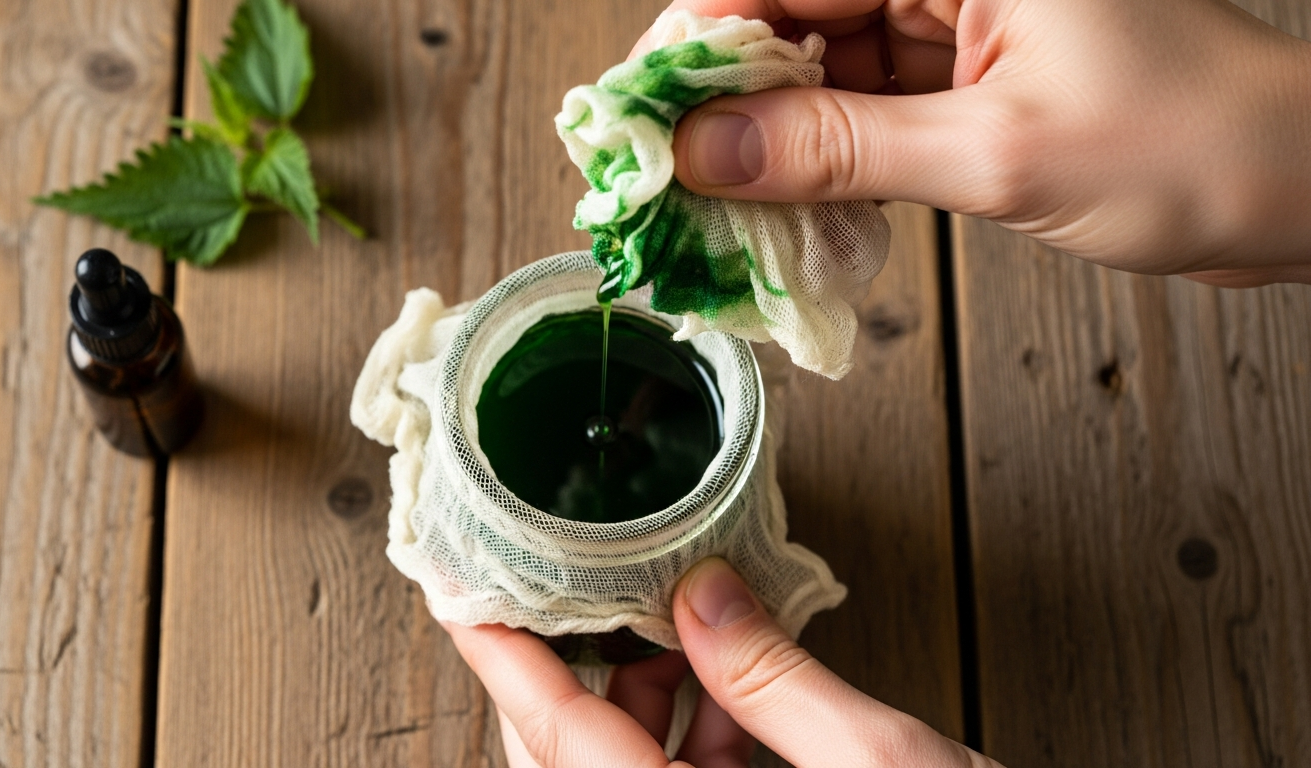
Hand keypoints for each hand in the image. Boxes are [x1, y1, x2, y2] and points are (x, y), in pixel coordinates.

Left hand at [444, 557, 1001, 766]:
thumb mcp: (877, 764)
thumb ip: (774, 677)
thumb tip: (701, 592)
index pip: (560, 740)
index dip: (505, 661)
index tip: (466, 600)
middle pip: (570, 761)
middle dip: (576, 674)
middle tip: (586, 595)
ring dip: (642, 702)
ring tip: (684, 633)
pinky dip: (694, 737)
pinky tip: (732, 691)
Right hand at [634, 0, 1310, 285]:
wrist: (1294, 189)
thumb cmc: (1192, 144)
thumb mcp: (994, 154)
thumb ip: (837, 149)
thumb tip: (706, 153)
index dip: (697, 39)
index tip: (640, 118)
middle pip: (789, 14)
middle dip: (722, 100)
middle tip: (665, 182)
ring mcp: (955, 15)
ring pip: (818, 66)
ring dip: (767, 141)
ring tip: (716, 215)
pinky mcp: (964, 72)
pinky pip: (862, 107)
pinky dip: (823, 161)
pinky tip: (787, 212)